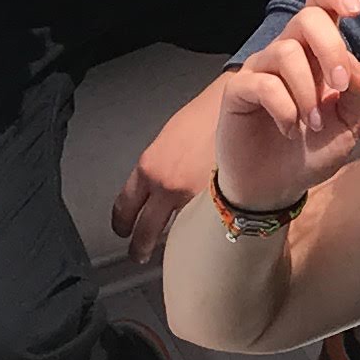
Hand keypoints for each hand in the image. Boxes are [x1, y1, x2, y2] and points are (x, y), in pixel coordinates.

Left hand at [111, 87, 222, 264]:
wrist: (238, 105)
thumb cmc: (207, 115)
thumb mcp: (169, 139)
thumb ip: (157, 167)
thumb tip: (153, 188)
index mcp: (150, 167)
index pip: (124, 207)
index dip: (121, 224)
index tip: (121, 231)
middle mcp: (167, 185)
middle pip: (145, 230)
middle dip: (139, 247)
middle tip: (138, 255)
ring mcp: (195, 198)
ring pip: (177, 233)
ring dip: (176, 241)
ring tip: (177, 247)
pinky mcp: (221, 203)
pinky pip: (206, 226)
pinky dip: (204, 231)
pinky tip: (207, 234)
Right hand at [180, 0, 359, 240]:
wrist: (277, 186)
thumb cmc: (314, 150)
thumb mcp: (351, 125)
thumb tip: (358, 64)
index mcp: (318, 53)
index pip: (320, 4)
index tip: (356, 9)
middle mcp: (289, 53)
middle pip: (308, 18)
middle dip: (331, 49)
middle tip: (340, 87)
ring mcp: (262, 69)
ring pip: (287, 51)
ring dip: (308, 92)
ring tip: (313, 124)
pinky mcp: (239, 90)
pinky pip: (263, 83)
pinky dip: (284, 108)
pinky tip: (289, 129)